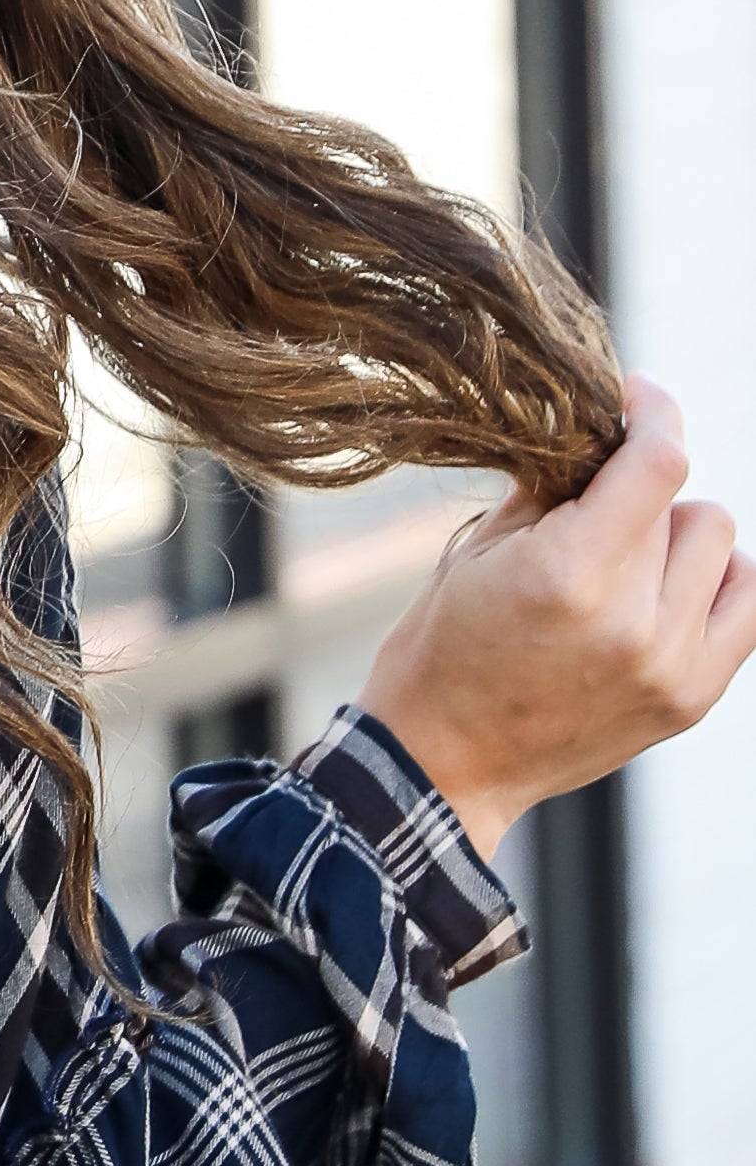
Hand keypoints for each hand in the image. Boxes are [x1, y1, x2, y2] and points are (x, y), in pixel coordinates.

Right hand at [358, 377, 755, 856]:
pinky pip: (746, 604)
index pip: (660, 463)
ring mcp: (670, 666)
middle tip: (592, 521)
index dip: (655, 412)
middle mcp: (632, 623)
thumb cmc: (443, 654)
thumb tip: (607, 432)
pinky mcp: (691, 698)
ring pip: (721, 546)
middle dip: (638, 497)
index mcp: (569, 577)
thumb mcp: (478, 553)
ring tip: (627, 566)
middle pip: (686, 504)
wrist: (441, 767)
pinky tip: (668, 593)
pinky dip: (715, 583)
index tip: (638, 397)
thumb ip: (554, 489)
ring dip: (677, 541)